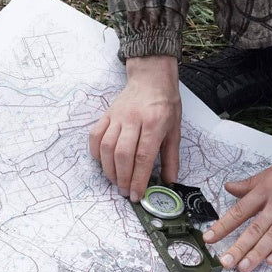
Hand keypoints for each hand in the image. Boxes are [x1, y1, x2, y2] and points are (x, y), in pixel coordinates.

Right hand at [88, 55, 180, 200]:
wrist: (152, 77)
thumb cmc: (166, 103)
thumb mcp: (175, 129)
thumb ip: (171, 157)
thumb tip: (169, 182)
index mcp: (154, 122)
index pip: (143, 156)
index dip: (138, 178)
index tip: (137, 195)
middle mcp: (133, 118)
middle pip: (122, 154)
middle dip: (123, 178)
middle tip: (126, 192)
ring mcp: (117, 115)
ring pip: (107, 146)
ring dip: (109, 169)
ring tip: (116, 181)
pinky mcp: (107, 114)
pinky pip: (95, 135)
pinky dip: (96, 152)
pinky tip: (103, 163)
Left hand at [202, 122, 271, 271]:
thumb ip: (252, 182)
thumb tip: (230, 187)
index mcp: (267, 186)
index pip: (240, 210)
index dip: (223, 225)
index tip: (209, 238)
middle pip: (254, 227)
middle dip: (238, 246)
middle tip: (225, 262)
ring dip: (257, 253)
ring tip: (244, 267)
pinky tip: (271, 260)